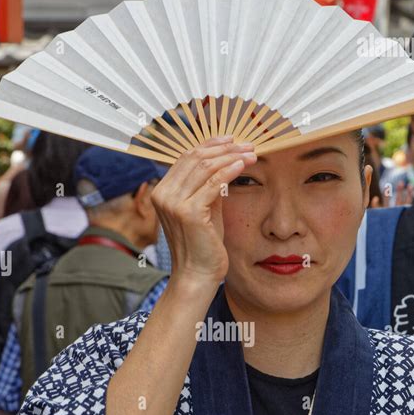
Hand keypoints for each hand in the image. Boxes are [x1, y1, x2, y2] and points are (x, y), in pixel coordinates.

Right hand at [151, 136, 256, 285]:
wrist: (197, 274)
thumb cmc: (204, 245)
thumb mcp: (206, 209)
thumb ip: (209, 186)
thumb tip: (227, 162)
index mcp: (163, 191)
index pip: (186, 157)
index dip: (210, 144)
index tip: (232, 140)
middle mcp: (164, 194)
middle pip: (195, 158)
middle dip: (224, 148)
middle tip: (247, 145)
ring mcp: (174, 203)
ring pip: (205, 167)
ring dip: (231, 156)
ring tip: (250, 154)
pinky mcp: (189, 213)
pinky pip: (213, 184)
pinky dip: (230, 171)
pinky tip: (243, 165)